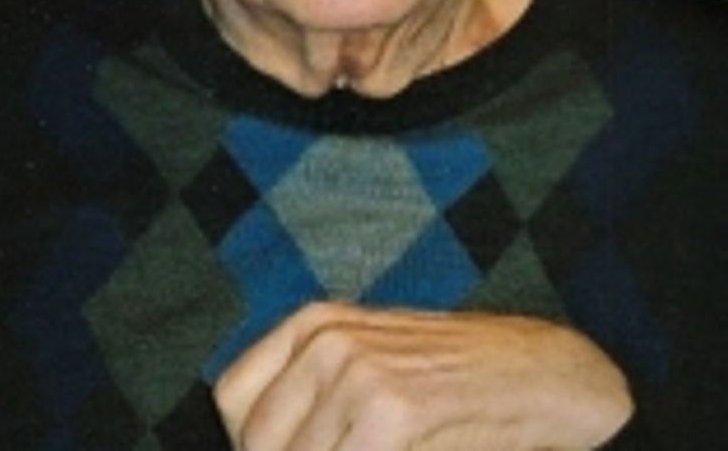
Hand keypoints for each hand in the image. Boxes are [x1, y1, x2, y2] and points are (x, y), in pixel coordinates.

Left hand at [214, 301, 632, 450]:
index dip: (253, 441)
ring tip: (369, 447)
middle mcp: (326, 341)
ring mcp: (357, 374)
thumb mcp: (365, 359)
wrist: (530, 375)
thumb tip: (253, 438)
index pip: (231, 399)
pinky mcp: (390, 413)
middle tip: (341, 448)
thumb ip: (308, 394)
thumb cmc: (445, 375)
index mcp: (314, 323)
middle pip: (257, 440)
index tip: (288, 448)